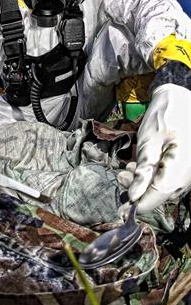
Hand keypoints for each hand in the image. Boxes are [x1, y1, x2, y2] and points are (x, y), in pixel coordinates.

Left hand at [128, 84, 190, 212]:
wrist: (180, 98)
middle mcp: (189, 173)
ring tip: (128, 170)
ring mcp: (188, 171)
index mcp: (182, 167)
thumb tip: (133, 197)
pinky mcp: (185, 167)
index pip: (160, 195)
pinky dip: (153, 176)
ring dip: (144, 183)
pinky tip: (140, 166)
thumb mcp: (148, 140)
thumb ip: (142, 170)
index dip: (140, 203)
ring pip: (165, 187)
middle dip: (139, 189)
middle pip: (162, 193)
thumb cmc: (164, 114)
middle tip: (121, 176)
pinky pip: (170, 179)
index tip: (122, 206)